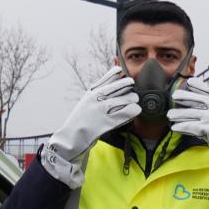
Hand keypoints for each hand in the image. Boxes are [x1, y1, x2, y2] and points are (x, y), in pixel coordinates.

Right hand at [40, 66, 138, 187]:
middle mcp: (96, 98)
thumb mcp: (88, 98)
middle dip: (130, 87)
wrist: (73, 136)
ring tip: (134, 102)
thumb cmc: (83, 117)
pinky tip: (135, 111)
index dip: (122, 77)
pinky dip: (133, 111)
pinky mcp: (107, 122)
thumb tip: (117, 72)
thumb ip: (102, 86)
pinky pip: (126, 113)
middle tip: (132, 92)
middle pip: (120, 86)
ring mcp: (101, 110)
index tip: (127, 80)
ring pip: (126, 99)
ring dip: (133, 100)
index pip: (111, 76)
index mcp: (92, 91)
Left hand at [168, 78, 208, 198]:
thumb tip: (187, 112)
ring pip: (193, 114)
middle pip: (199, 100)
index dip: (199, 86)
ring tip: (169, 115)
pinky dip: (182, 126)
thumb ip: (206, 116)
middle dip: (186, 96)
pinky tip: (174, 127)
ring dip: (179, 114)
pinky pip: (193, 126)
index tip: (190, 81)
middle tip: (174, 96)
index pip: (208, 93)